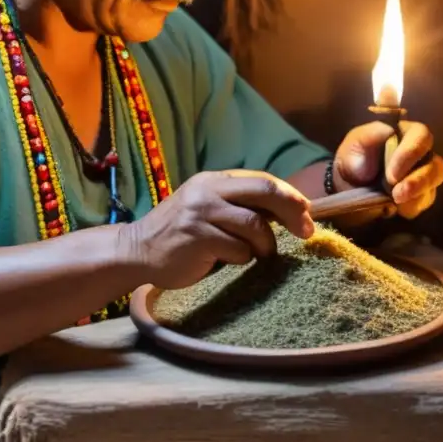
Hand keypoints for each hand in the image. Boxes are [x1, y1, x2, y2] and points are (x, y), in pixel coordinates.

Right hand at [121, 170, 314, 289]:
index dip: (289, 196)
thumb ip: (238, 204)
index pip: (262, 180)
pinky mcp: (195, 238)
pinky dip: (241, 258)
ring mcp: (200, 213)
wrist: (136, 251)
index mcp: (213, 180)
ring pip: (254, 224)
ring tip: (259, 255)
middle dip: (292, 211)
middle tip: (306, 230)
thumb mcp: (207, 208)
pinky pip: (237, 249)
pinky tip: (229, 261)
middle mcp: (207, 191)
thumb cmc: (180, 234)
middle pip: (264, 191)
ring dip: (265, 244)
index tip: (306, 213)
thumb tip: (288, 210)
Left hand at [332, 121, 442, 221]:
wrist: (349, 185)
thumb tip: (388, 129)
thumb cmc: (354, 157)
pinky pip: (426, 200)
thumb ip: (369, 136)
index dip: (411, 154)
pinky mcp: (422, 194)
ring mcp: (424, 173)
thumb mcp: (355, 144)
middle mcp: (421, 152)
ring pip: (433, 183)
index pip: (421, 136)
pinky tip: (397, 207)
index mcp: (406, 133)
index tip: (392, 174)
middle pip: (435, 163)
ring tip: (396, 201)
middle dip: (418, 181)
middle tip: (397, 193)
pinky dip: (412, 205)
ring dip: (417, 194)